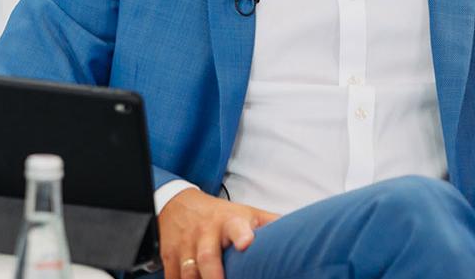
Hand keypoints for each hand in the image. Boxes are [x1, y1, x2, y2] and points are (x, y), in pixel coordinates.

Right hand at [158, 188, 279, 278]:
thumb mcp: (246, 213)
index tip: (246, 243)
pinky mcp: (169, 256)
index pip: (236, 226)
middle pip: (208, 258)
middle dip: (214, 277)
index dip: (242, 234)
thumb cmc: (219, 214)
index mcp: (229, 222)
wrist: (178, 203)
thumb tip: (304, 233)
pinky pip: (172, 278)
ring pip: (188, 273)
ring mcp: (186, 246)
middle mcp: (206, 234)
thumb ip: (270, 225)